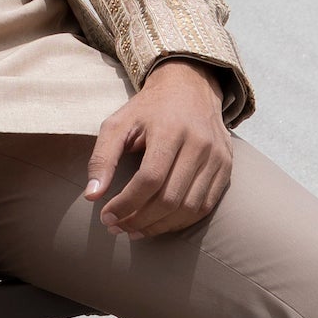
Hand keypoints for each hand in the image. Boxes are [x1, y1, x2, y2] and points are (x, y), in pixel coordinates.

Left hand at [84, 63, 233, 237]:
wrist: (191, 87)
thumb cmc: (149, 109)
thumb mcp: (119, 123)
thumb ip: (102, 157)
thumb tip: (92, 196)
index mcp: (169, 129)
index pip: (150, 179)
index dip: (126, 204)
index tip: (106, 216)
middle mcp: (198, 143)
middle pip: (170, 198)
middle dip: (139, 220)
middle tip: (117, 227)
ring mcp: (216, 156)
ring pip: (189, 207)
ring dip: (159, 227)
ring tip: (134, 230)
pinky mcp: (226, 166)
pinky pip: (205, 206)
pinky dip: (180, 221)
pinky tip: (159, 223)